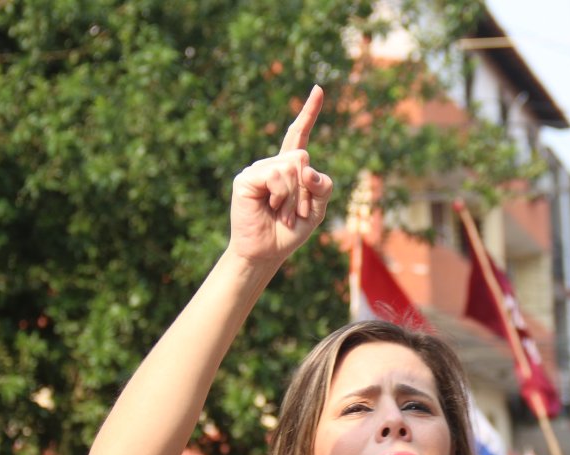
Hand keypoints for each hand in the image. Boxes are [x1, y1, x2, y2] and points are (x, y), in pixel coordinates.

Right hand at [228, 86, 334, 265]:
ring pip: (292, 167)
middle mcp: (273, 164)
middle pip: (303, 157)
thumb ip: (323, 186)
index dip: (309, 112)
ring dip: (295, 198)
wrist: (267, 251)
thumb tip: (306, 167)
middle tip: (296, 211)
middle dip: (307, 190)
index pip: (300, 135)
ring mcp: (258, 169)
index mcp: (291, 168)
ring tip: (284, 213)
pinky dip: (282, 196)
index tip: (319, 88)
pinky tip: (272, 208)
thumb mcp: (318, 210)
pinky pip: (276, 176)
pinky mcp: (246, 178)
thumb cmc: (291, 231)